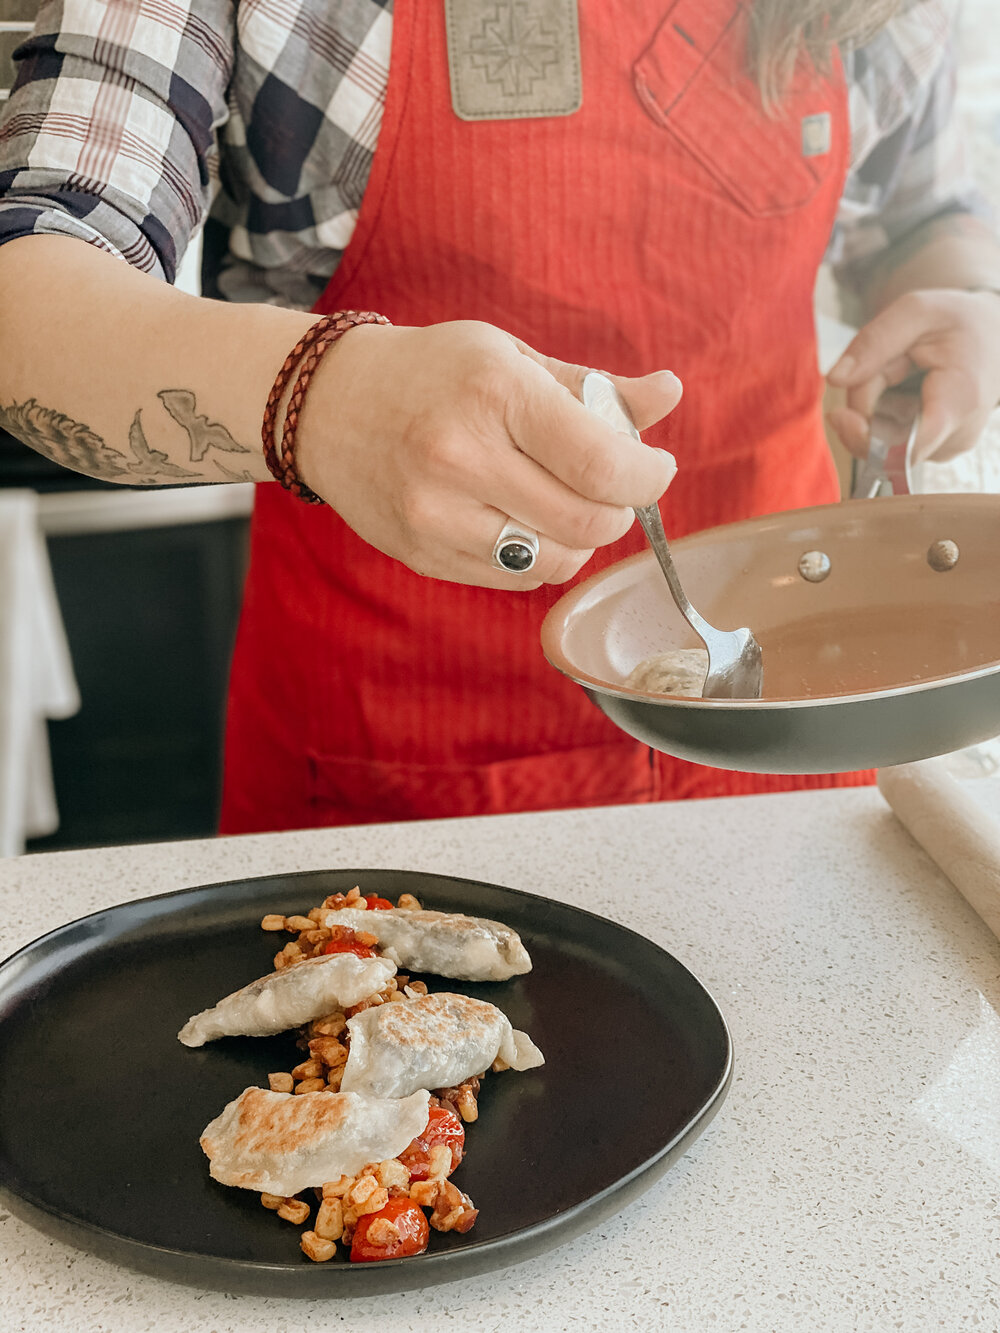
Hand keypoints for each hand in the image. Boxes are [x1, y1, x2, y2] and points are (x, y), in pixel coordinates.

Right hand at [294, 319, 681, 587]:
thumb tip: (671, 393)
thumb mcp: (512, 359)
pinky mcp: (421, 554)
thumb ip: (596, 386)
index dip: (646, 477)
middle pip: (585, 523)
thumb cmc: (434, 374)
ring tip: (566, 504)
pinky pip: (514, 579)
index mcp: (494, 394)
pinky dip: (539, 558)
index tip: (656, 469)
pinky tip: (523, 522)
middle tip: (613, 489)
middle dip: (619, 511)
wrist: (327, 406)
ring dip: (580, 541)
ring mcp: (435, 514)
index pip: (598, 462)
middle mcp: (459, 457)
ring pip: (553, 561)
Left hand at [826, 289, 999, 463]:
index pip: (911, 445)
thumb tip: (835, 379)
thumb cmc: (957, 321)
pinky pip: (885, 440)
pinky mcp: (932, 451)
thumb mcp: (915, 311)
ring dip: (875, 402)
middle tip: (888, 359)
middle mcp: (957, 435)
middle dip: (867, 397)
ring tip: (904, 368)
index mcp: (960, 399)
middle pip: (881, 436)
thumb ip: (872, 342)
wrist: (993, 335)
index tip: (839, 416)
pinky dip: (883, 412)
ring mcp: (944, 448)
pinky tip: (905, 387)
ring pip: (879, 438)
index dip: (866, 439)